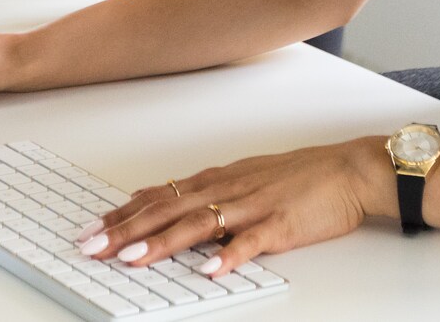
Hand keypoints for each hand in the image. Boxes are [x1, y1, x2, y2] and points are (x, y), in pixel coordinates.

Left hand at [80, 139, 395, 274]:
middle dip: (125, 230)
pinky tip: (209, 271)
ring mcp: (252, 206)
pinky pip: (251, 243)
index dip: (123, 213)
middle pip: (167, 210)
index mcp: (216, 180)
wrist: (347, 169)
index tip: (92, 228)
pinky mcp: (280, 225)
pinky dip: (229, 257)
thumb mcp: (245, 179)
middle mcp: (227, 189)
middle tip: (92, 246)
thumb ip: (208, 194)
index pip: (159, 196)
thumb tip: (170, 205)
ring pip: (198, 224)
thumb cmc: (298, 177)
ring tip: (132, 259)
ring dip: (162, 243)